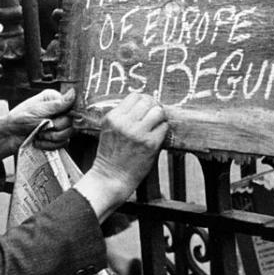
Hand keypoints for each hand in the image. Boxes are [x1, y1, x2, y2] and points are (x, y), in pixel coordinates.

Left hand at [0, 88, 74, 162]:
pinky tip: (39, 140)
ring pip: (68, 134)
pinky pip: (63, 143)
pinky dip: (49, 144)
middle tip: (41, 128)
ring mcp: (59, 124)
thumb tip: (73, 93)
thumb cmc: (18, 120)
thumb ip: (57, 104)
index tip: (54, 120)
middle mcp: (58, 110)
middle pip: (71, 122)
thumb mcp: (37, 110)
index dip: (66, 115)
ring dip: (51, 137)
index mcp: (54, 99)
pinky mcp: (57, 136)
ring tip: (38, 134)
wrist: (9, 137)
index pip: (73, 106)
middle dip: (55, 128)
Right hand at [75, 93, 167, 219]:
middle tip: (154, 114)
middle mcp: (125, 123)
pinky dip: (163, 129)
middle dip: (153, 106)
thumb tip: (142, 103)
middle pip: (148, 101)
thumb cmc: (111, 155)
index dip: (143, 100)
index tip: (146, 106)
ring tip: (156, 124)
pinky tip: (157, 136)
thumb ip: (122, 116)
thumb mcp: (109, 130)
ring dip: (160, 117)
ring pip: (158, 111)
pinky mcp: (150, 143)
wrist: (111, 177)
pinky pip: (164, 127)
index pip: (134, 96)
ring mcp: (138, 133)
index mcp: (113, 118)